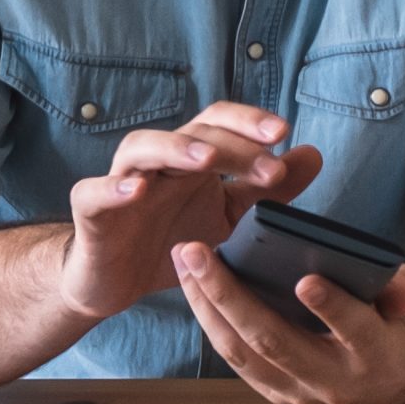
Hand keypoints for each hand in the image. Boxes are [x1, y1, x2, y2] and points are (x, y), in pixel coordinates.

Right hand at [58, 103, 321, 325]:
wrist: (114, 281)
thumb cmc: (171, 239)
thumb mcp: (228, 218)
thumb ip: (266, 188)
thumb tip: (313, 154)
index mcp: (189, 158)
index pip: (220, 122)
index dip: (249, 123)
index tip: (284, 134)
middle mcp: (157, 160)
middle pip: (192, 133)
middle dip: (231, 144)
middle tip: (267, 162)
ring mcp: (121, 180)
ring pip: (143, 147)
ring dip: (176, 149)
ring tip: (206, 159)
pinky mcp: (91, 209)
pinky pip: (97, 192)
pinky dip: (114, 187)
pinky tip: (136, 190)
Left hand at [168, 239, 404, 403]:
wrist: (399, 383)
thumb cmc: (401, 327)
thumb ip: (403, 290)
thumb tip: (392, 284)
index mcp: (377, 354)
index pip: (356, 330)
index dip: (332, 307)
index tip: (306, 281)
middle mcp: (335, 382)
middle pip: (275, 341)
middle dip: (231, 296)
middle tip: (199, 253)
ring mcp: (301, 394)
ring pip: (245, 353)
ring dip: (208, 307)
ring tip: (185, 263)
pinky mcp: (279, 394)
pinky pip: (238, 361)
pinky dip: (212, 324)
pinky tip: (194, 289)